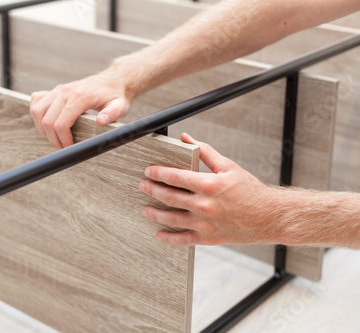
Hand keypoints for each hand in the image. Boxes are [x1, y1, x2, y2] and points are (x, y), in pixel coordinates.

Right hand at [30, 74, 132, 148]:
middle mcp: (65, 91)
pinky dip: (38, 115)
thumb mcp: (119, 106)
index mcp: (80, 96)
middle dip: (53, 139)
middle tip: (63, 148)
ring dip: (42, 129)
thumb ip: (112, 114)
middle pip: (47, 121)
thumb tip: (101, 121)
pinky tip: (47, 123)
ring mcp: (58, 90)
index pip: (61, 123)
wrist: (111, 81)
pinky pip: (36, 101)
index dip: (63, 140)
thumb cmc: (115, 96)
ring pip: (37, 112)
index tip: (70, 148)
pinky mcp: (54, 90)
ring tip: (55, 138)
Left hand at [139, 133, 279, 245]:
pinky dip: (169, 238)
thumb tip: (187, 137)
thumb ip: (206, 152)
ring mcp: (205, 224)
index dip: (158, 173)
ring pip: (171, 219)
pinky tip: (158, 234)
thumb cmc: (251, 191)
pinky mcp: (208, 238)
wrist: (270, 216)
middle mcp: (204, 205)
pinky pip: (183, 239)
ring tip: (144, 209)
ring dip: (154, 214)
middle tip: (142, 186)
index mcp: (208, 184)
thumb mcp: (229, 166)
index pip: (174, 177)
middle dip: (151, 190)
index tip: (148, 171)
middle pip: (168, 197)